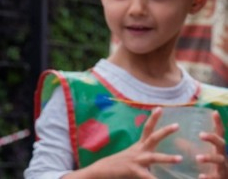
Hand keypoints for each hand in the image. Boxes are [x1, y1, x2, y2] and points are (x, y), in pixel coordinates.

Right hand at [67, 107, 181, 178]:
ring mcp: (136, 161)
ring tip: (180, 158)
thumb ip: (143, 156)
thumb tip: (155, 160)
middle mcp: (138, 151)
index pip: (147, 129)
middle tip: (176, 125)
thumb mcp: (132, 157)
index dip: (153, 118)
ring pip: (154, 158)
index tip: (160, 108)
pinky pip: (147, 176)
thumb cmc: (118, 165)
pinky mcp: (133, 171)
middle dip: (164, 131)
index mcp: (138, 147)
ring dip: (167, 158)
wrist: (100, 171)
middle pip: (152, 138)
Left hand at [196, 111, 227, 178]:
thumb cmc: (210, 166)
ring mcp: (222, 167)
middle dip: (212, 138)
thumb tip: (176, 139)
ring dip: (209, 158)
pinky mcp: (220, 177)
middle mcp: (221, 155)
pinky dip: (208, 177)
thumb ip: (190, 147)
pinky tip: (201, 176)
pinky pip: (215, 177)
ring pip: (219, 160)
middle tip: (201, 134)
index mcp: (217, 148)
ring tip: (198, 158)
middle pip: (221, 144)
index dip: (218, 123)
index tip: (215, 112)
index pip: (219, 133)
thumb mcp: (201, 154)